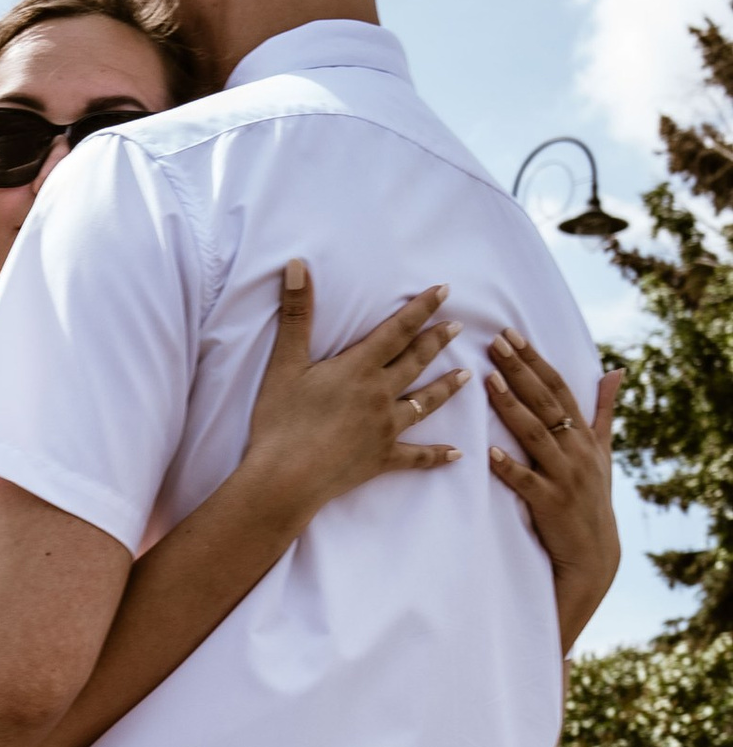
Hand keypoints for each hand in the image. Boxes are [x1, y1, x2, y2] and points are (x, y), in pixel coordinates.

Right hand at [241, 265, 463, 536]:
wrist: (284, 481)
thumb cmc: (280, 422)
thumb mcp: (284, 364)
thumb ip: (296, 314)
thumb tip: (299, 265)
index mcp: (360, 368)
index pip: (398, 331)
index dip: (421, 308)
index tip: (445, 291)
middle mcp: (380, 395)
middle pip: (416, 362)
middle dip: (438, 341)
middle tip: (458, 326)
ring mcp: (384, 429)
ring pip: (424, 404)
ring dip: (446, 388)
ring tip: (466, 375)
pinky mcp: (381, 460)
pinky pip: (416, 457)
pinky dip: (436, 456)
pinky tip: (456, 454)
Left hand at [487, 338, 620, 651]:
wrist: (594, 553)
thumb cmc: (592, 498)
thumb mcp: (603, 451)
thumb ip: (604, 410)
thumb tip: (615, 371)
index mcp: (584, 435)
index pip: (559, 388)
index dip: (535, 360)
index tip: (512, 335)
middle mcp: (577, 450)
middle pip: (545, 403)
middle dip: (520, 371)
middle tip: (495, 343)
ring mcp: (564, 476)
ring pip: (535, 435)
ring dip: (512, 407)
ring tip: (489, 381)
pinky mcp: (550, 504)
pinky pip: (527, 482)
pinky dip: (509, 468)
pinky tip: (489, 454)